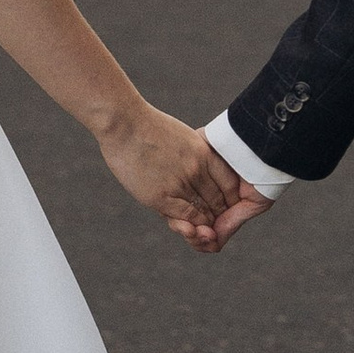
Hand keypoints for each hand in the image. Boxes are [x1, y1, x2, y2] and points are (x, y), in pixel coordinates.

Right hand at [94, 102, 251, 249]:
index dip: (230, 197)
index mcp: (204, 153)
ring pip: (204, 213)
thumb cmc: (147, 127)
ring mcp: (179, 184)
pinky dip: (191, 225)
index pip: (229, 183)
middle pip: (219, 201)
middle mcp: (196, 169)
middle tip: (216, 222)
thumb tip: (200, 171)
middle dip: (219, 214)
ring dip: (205, 224)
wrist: (123, 123)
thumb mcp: (182, 136)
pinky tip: (188, 226)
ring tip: (204, 229)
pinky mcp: (160, 197)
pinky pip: (186, 218)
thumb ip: (194, 155)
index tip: (225, 203)